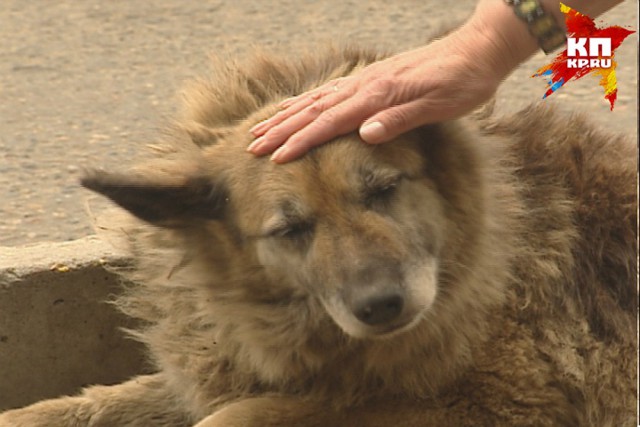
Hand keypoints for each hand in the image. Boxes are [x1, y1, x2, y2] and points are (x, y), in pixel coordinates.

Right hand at [247, 18, 510, 162]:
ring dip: (286, 116)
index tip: (276, 158)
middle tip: (253, 148)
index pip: (330, 122)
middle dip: (281, 131)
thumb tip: (365, 135)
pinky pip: (328, 90)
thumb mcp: (439, 106)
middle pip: (313, 110)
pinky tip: (296, 106)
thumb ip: (401, 119)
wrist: (476, 49)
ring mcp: (365, 79)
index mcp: (377, 95)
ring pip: (315, 99)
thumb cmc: (462, 83)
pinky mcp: (370, 78)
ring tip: (261, 129)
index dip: (301, 142)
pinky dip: (306, 101)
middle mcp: (364, 85)